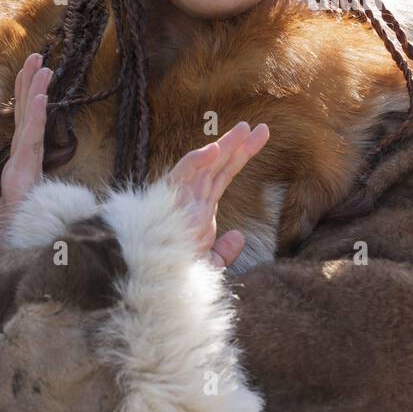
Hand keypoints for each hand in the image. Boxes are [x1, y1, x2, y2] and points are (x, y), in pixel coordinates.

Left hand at [0, 52, 50, 235]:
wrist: (18, 259)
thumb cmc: (11, 240)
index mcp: (18, 168)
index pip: (21, 126)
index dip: (24, 99)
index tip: (29, 73)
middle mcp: (26, 164)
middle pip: (28, 117)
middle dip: (32, 85)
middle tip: (38, 56)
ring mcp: (29, 168)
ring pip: (32, 123)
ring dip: (36, 92)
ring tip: (41, 65)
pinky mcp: (29, 176)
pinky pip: (32, 141)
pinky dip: (36, 119)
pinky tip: (38, 98)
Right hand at [165, 121, 270, 268]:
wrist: (151, 282)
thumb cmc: (173, 275)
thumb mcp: (206, 265)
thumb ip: (224, 251)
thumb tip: (239, 236)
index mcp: (200, 209)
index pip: (223, 175)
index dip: (240, 156)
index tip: (260, 138)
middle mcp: (192, 199)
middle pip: (219, 166)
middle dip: (240, 146)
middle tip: (262, 128)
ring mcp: (181, 198)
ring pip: (205, 165)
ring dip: (225, 146)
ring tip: (245, 129)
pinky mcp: (167, 200)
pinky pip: (182, 174)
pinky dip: (197, 161)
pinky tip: (214, 150)